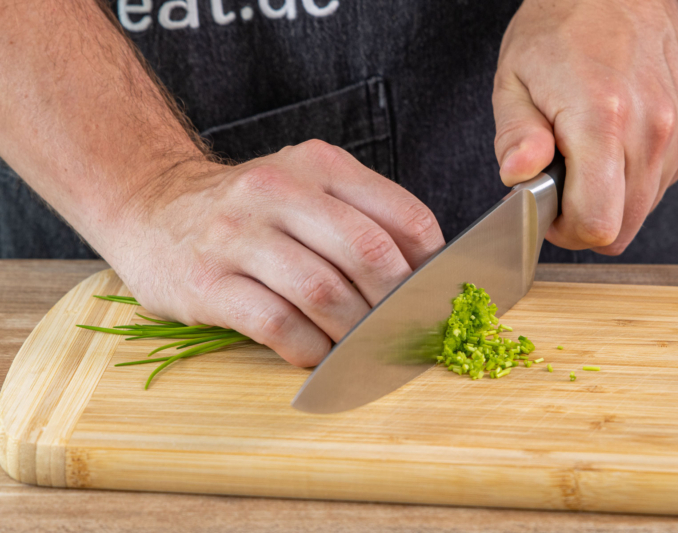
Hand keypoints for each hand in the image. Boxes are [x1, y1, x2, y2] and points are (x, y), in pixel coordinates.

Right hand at [107, 140, 443, 366]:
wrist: (151, 207)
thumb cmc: (248, 211)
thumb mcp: (305, 188)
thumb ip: (360, 219)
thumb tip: (422, 279)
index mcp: (319, 165)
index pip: (403, 216)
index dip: (431, 266)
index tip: (434, 296)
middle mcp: (278, 191)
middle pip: (368, 255)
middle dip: (397, 305)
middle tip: (403, 332)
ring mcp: (238, 235)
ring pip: (324, 293)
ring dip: (355, 333)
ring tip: (360, 348)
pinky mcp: (207, 282)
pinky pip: (276, 324)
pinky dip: (309, 349)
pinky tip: (316, 355)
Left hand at [493, 0, 677, 253]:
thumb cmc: (560, 31)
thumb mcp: (513, 81)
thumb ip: (516, 137)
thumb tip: (520, 177)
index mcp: (602, 119)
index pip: (598, 224)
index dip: (567, 231)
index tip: (550, 211)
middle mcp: (652, 129)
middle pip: (623, 228)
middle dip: (588, 219)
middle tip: (564, 184)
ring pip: (644, 208)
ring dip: (613, 195)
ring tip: (590, 151)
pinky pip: (662, 182)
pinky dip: (636, 175)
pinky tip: (618, 140)